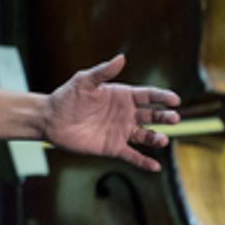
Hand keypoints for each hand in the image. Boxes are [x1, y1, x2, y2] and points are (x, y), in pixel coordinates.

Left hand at [43, 54, 180, 171]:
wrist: (51, 119)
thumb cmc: (67, 97)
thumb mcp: (84, 81)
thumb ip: (103, 71)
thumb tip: (121, 58)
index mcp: (123, 96)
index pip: (148, 96)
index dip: (162, 97)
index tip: (174, 99)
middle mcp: (126, 114)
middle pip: (152, 116)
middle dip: (165, 117)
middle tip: (174, 118)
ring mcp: (121, 131)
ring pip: (146, 136)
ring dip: (156, 139)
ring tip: (162, 140)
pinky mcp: (113, 147)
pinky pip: (132, 155)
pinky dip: (144, 162)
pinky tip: (155, 167)